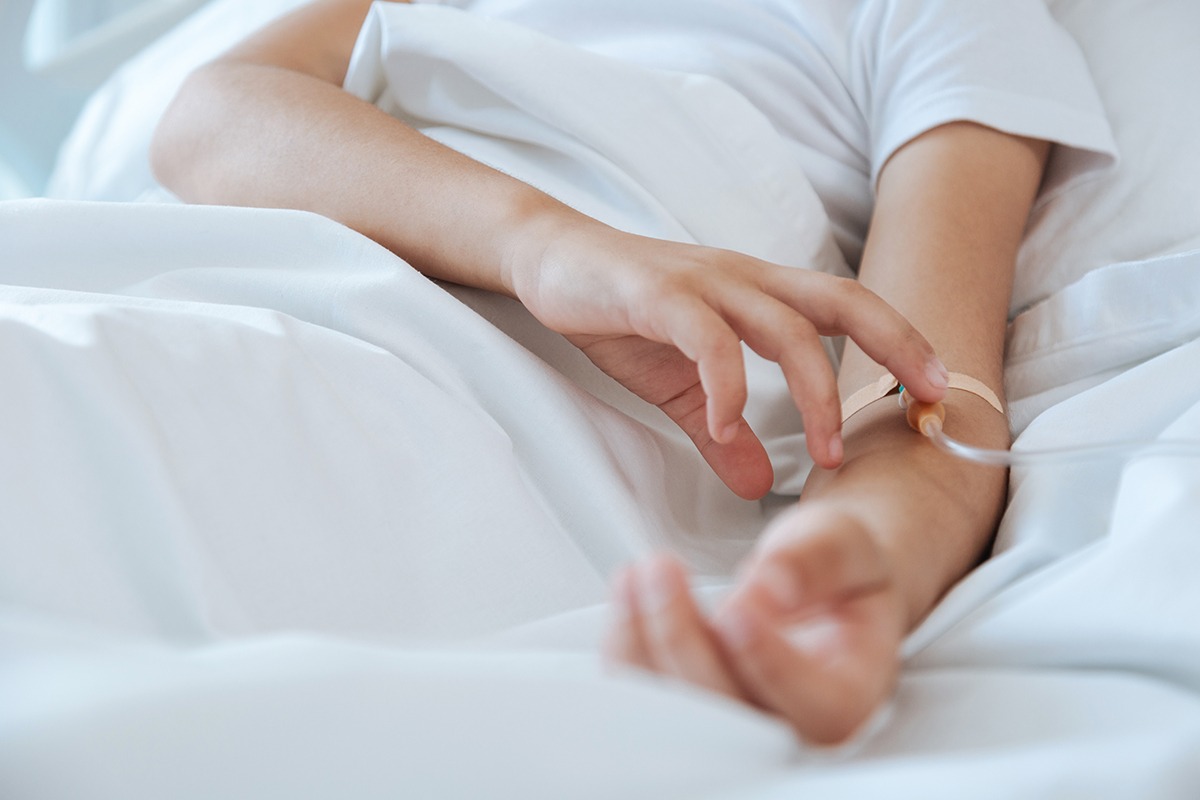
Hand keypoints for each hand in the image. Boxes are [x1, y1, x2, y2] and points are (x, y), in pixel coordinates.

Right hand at [504, 217, 948, 494]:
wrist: (548, 261)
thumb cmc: (620, 314)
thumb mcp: (678, 383)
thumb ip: (718, 430)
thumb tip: (755, 482)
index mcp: (757, 294)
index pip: (845, 307)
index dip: (897, 340)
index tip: (935, 390)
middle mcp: (743, 279)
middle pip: (839, 301)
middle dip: (894, 346)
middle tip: (928, 400)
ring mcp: (702, 283)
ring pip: (784, 325)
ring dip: (816, 390)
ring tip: (826, 453)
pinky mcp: (656, 293)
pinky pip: (707, 339)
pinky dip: (728, 385)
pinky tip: (730, 427)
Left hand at [603, 503, 906, 744]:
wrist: (818, 581)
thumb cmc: (838, 571)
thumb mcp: (843, 546)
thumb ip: (815, 562)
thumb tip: (772, 587)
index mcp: (847, 698)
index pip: (816, 706)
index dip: (769, 662)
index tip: (737, 609)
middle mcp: (791, 728)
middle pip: (730, 713)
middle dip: (684, 640)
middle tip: (663, 570)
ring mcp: (736, 721)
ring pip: (676, 711)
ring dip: (642, 643)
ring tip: (639, 576)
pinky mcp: (691, 704)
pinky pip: (647, 694)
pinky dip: (627, 647)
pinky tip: (630, 593)